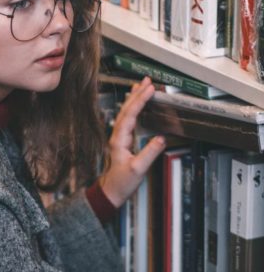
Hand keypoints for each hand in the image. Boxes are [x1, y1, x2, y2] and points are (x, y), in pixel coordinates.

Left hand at [98, 76, 165, 207]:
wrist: (111, 191)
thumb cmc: (121, 182)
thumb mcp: (138, 169)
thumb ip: (149, 153)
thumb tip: (161, 138)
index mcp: (119, 140)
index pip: (130, 114)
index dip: (140, 101)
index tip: (149, 89)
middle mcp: (117, 135)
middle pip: (126, 109)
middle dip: (137, 94)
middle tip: (147, 81)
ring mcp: (119, 137)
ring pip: (126, 112)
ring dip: (134, 98)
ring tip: (142, 85)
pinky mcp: (123, 140)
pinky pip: (128, 119)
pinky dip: (134, 108)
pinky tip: (138, 104)